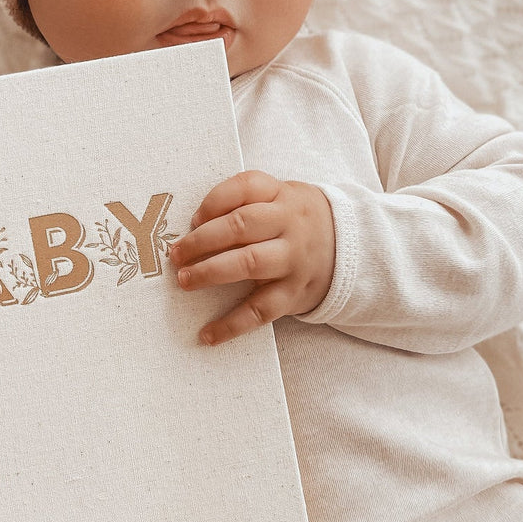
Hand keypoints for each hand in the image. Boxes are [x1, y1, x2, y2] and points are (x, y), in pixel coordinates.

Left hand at [169, 171, 335, 345]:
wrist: (346, 247)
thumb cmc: (291, 220)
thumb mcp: (277, 197)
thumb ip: (241, 201)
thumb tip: (194, 225)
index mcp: (280, 195)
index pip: (245, 187)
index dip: (213, 201)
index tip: (193, 219)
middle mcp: (288, 224)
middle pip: (242, 225)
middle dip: (202, 240)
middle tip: (176, 254)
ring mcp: (293, 260)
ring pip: (250, 263)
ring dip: (212, 272)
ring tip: (185, 281)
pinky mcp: (294, 293)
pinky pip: (261, 311)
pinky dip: (232, 324)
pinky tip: (207, 334)